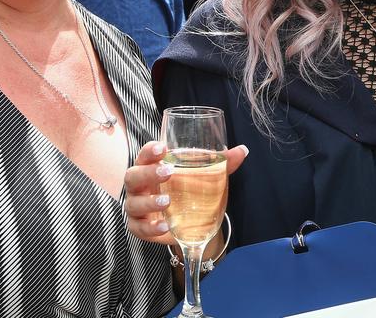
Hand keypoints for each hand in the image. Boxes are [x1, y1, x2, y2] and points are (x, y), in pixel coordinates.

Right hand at [124, 141, 247, 244]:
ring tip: (168, 201)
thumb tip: (242, 150)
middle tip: (167, 172)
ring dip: (150, 202)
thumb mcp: (206, 177)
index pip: (145, 154)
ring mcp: (137, 206)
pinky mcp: (139, 227)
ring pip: (134, 203)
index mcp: (152, 167)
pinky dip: (150, 228)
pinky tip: (165, 226)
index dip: (150, 150)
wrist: (189, 222)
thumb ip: (222, 164)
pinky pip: (138, 228)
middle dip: (148, 173)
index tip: (162, 147)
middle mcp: (140, 185)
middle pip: (133, 176)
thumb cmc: (189, 190)